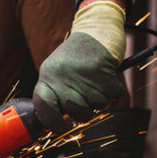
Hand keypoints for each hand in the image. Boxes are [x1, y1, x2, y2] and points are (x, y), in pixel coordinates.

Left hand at [33, 0, 126, 132]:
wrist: (96, 29)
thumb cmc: (75, 56)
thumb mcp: (56, 70)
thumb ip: (54, 93)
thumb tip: (54, 123)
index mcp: (47, 76)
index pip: (43, 106)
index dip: (50, 122)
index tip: (59, 127)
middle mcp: (63, 75)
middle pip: (75, 112)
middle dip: (83, 112)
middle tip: (84, 102)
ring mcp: (84, 74)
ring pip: (97, 106)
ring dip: (99, 98)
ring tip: (94, 82)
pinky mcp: (105, 72)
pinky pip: (112, 96)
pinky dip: (112, 89)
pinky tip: (105, 76)